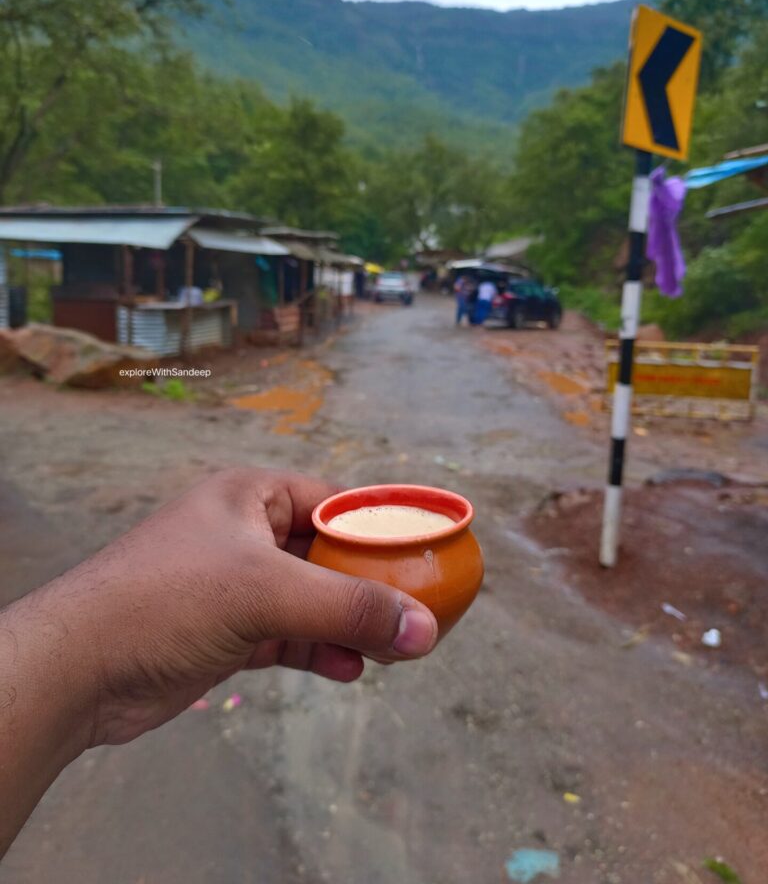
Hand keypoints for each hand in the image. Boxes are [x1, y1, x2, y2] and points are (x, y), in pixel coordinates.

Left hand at [34, 468, 437, 747]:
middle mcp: (241, 535)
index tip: (421, 554)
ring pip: (307, 600)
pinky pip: (286, 636)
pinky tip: (349, 669)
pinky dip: (317, 650)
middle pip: (323, 555)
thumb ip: (348, 607)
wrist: (79, 669)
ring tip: (393, 649)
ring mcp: (231, 587)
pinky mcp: (224, 633)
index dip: (375, 526)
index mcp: (247, 497)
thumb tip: (426, 630)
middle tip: (416, 610)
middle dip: (367, 585)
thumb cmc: (166, 601)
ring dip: (347, 623)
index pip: (329, 500)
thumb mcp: (265, 593)